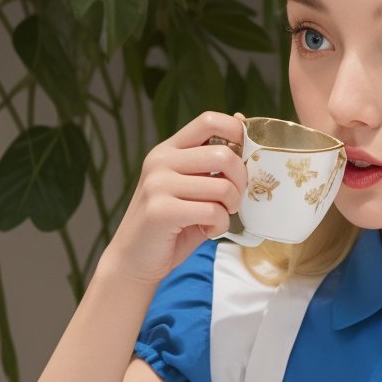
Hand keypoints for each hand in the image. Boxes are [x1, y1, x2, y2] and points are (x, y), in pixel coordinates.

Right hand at [100, 110, 246, 285]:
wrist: (133, 260)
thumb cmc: (170, 226)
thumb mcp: (192, 189)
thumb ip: (212, 164)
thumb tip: (242, 122)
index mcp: (168, 150)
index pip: (208, 120)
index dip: (238, 133)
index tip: (247, 157)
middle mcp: (160, 161)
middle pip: (223, 154)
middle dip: (241, 181)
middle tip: (232, 200)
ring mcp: (158, 184)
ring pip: (222, 186)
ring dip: (230, 208)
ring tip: (216, 218)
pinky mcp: (161, 211)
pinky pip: (212, 211)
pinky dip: (219, 226)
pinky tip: (207, 231)